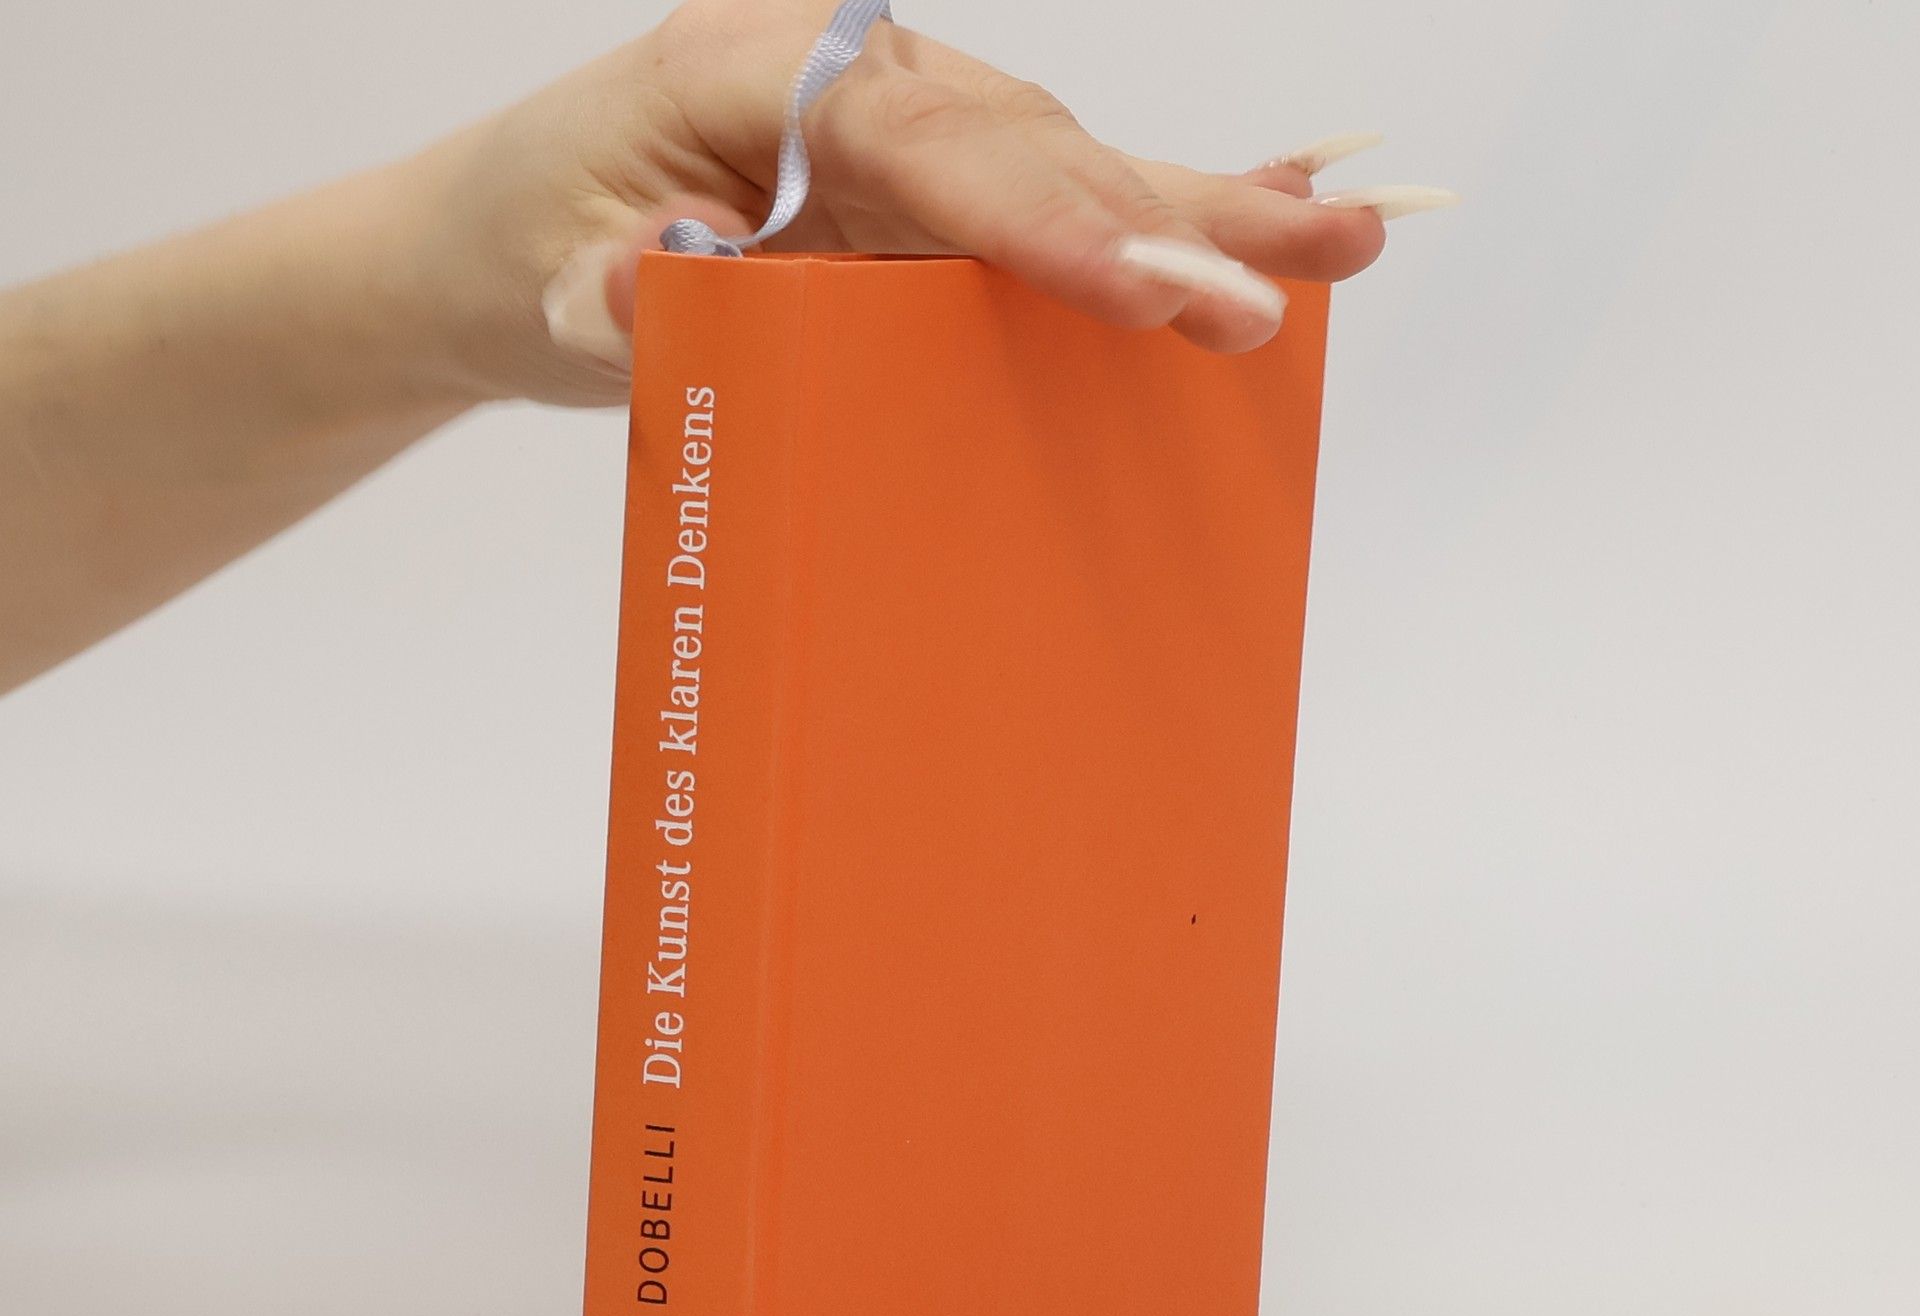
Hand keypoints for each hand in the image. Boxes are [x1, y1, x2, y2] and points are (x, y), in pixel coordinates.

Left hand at [399, 0, 1431, 405]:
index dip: (1045, 217)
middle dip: (1156, 221)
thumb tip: (671, 286)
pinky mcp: (921, 191)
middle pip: (1029, 143)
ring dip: (1201, 210)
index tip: (1145, 287)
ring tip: (1341, 244)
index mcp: (750, 70)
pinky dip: (1159, 208)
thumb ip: (612, 298)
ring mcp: (897, 128)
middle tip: (1277, 289)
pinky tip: (1272, 213)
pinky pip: (1053, 193)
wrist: (505, 241)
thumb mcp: (544, 285)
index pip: (924, 144)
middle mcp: (847, 77)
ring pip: (1067, 161)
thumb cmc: (527, 246)